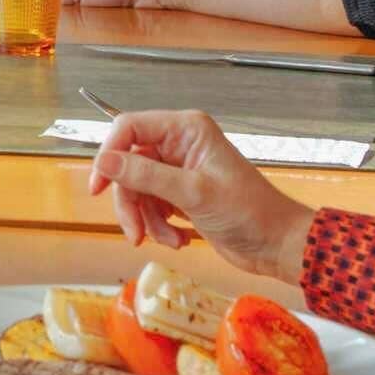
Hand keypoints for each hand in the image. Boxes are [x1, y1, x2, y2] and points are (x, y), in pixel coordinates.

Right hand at [84, 109, 316, 283]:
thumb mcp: (193, 193)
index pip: (129, 128)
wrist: (277, 245)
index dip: (109, 154)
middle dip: (130, 201)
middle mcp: (179, 145)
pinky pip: (151, 206)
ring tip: (167, 239)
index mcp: (185, 130)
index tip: (97, 186)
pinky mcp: (181, 195)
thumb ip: (146, 176)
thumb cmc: (248, 212)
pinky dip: (158, 226)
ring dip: (146, 219)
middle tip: (135, 232)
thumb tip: (104, 162)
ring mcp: (179, 171)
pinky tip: (179, 239)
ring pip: (137, 189)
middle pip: (129, 164)